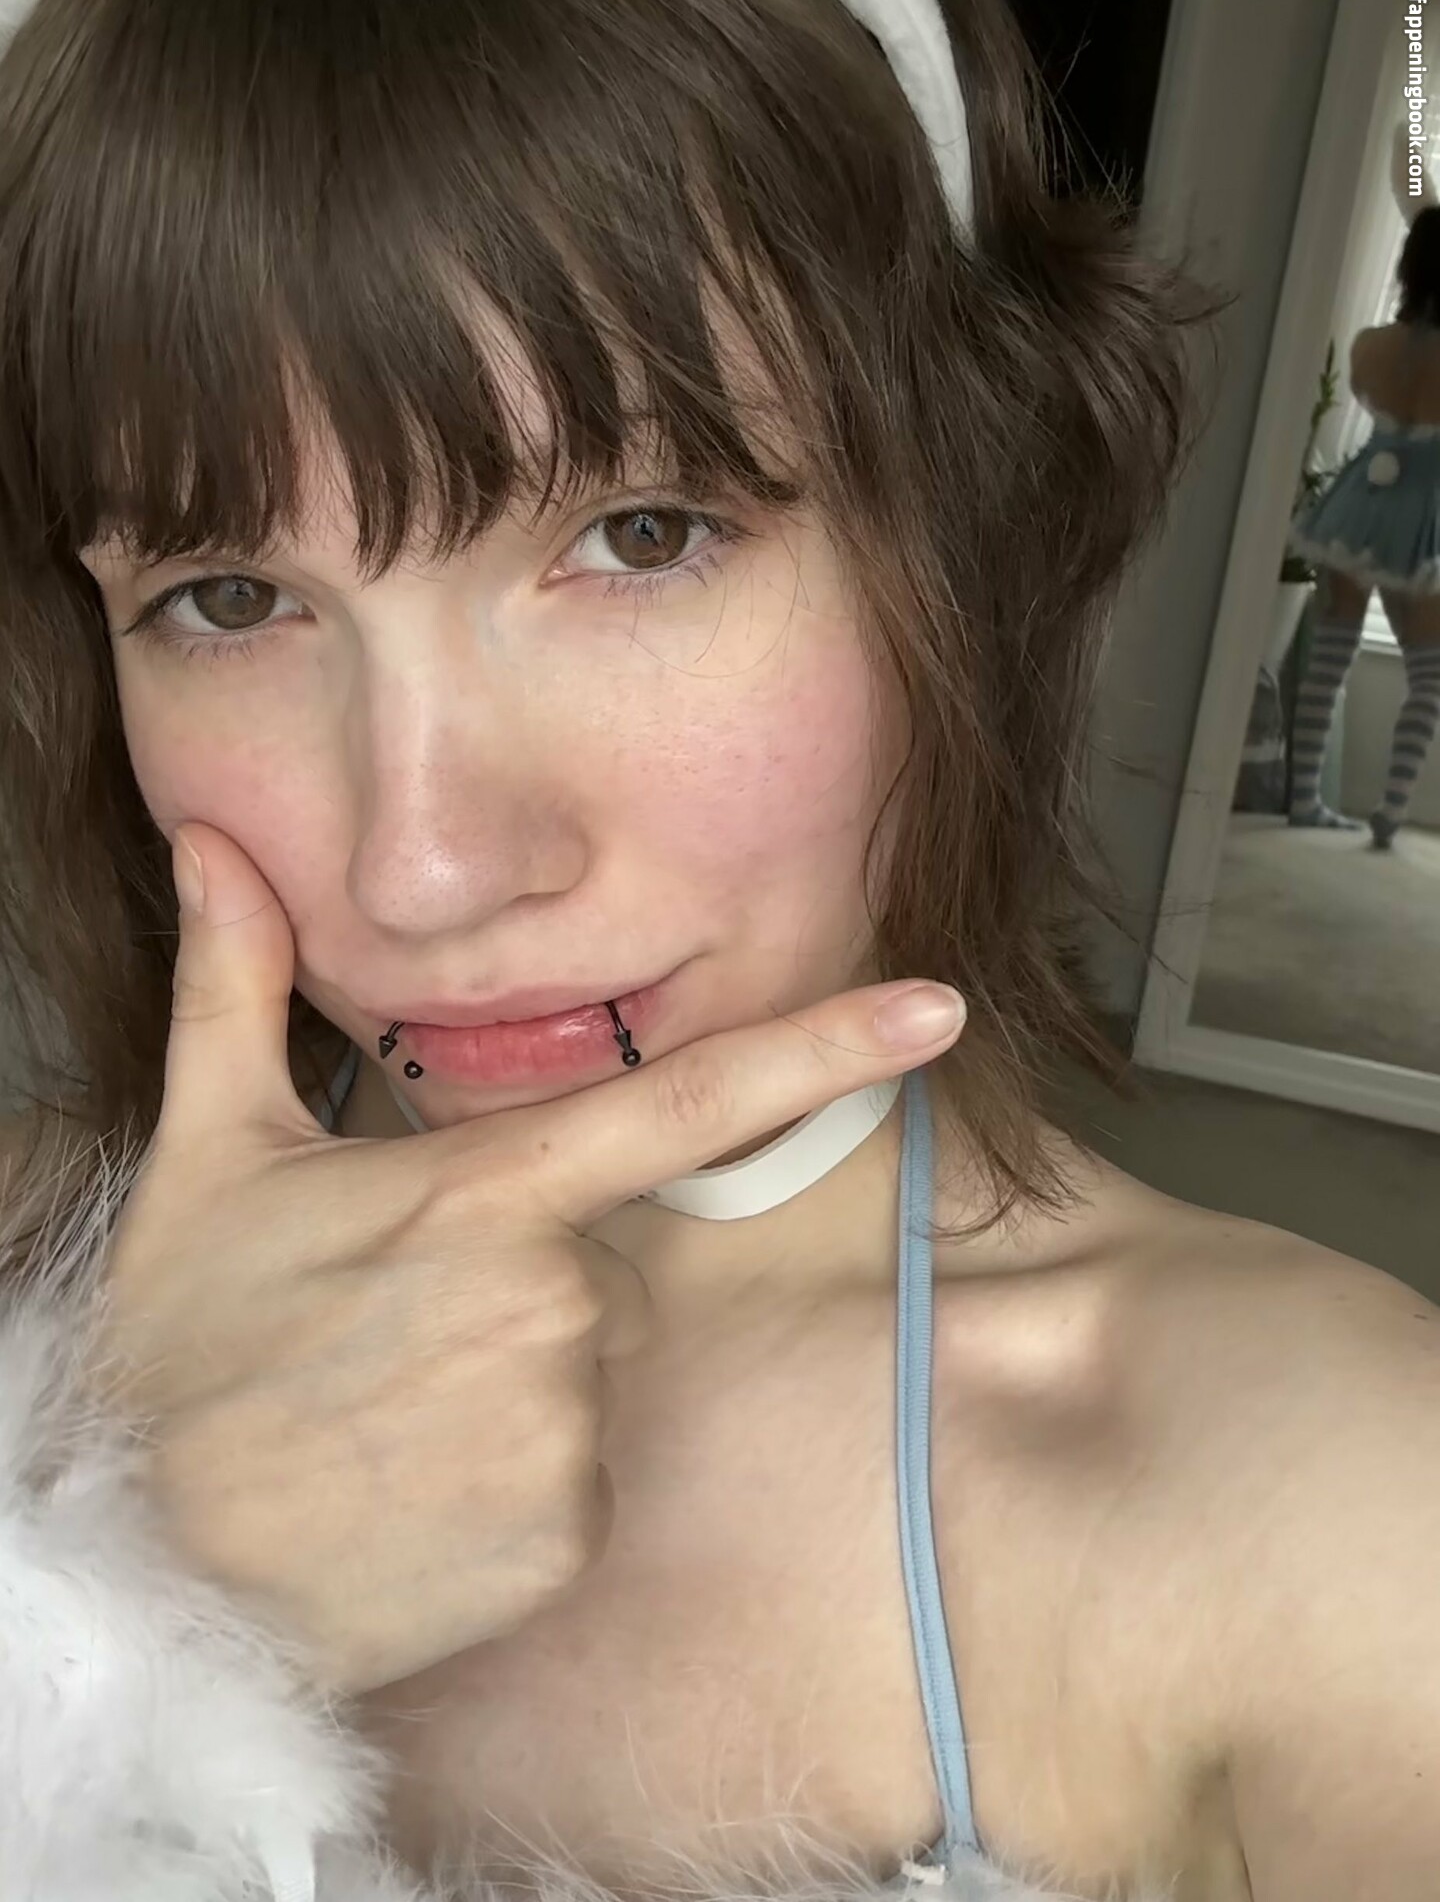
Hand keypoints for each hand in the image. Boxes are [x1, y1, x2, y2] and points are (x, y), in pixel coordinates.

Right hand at [98, 820, 966, 1696]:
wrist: (146, 1555)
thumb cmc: (178, 1353)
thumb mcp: (206, 1157)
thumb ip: (234, 987)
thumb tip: (209, 844)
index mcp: (485, 1192)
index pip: (686, 1101)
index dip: (827, 1048)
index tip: (938, 1006)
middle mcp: (550, 1299)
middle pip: (598, 1265)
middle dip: (513, 1288)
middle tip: (382, 1336)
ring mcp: (564, 1421)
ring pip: (587, 1375)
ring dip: (509, 1389)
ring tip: (387, 1421)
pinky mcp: (565, 1530)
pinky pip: (579, 1482)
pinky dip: (515, 1487)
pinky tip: (415, 1497)